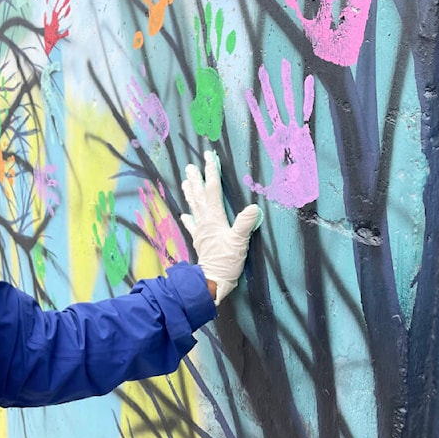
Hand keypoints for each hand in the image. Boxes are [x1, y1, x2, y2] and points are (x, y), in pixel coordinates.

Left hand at [180, 151, 262, 304]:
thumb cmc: (226, 261)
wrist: (212, 281)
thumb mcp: (239, 242)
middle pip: (199, 195)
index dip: (211, 172)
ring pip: (194, 206)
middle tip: (190, 166)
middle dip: (195, 179)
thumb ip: (245, 224)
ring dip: (190, 193)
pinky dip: (188, 218)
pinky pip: (192, 225)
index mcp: (214, 217)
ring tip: (184, 182)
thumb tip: (253, 207)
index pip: (213, 189)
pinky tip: (184, 214)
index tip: (208, 157)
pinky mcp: (200, 240)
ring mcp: (200, 230)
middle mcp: (205, 221)